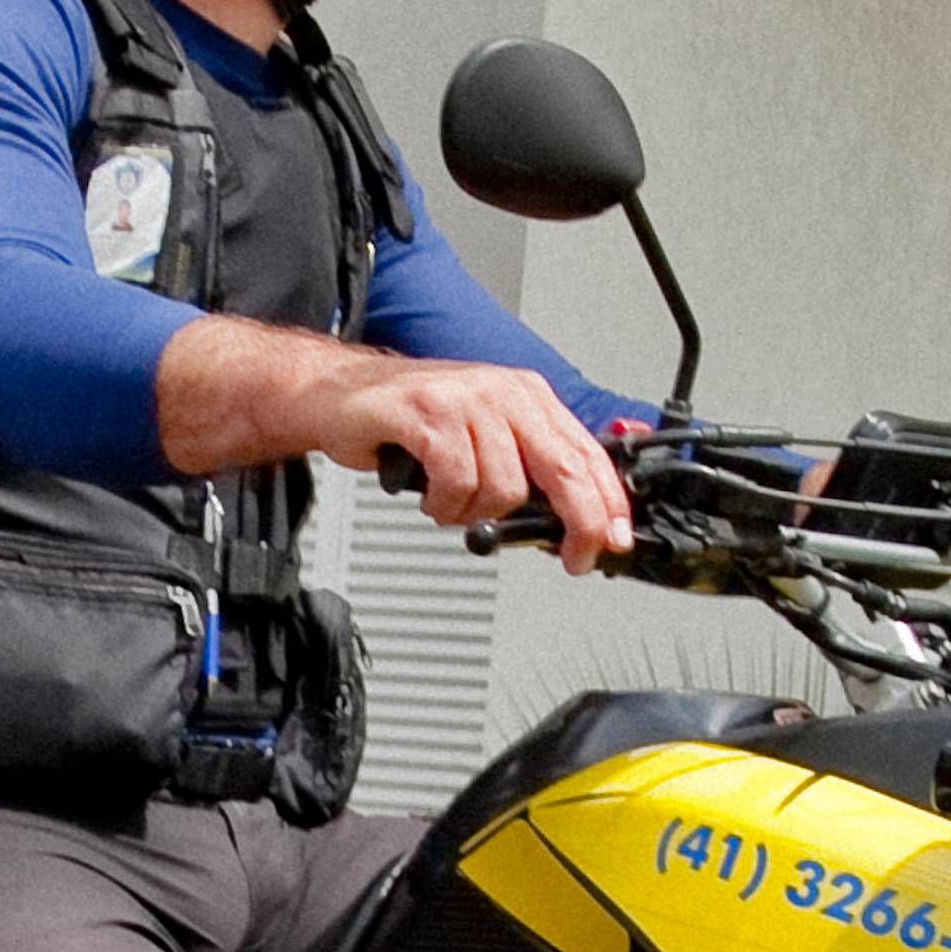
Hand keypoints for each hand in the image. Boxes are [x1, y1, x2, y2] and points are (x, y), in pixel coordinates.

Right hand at [156, 318, 635, 568]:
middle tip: (574, 557)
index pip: (586, 454)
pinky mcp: (427, 415)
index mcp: (527, 397)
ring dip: (477, 514)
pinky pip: (457, 481)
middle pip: (564, 470)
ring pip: (504, 488)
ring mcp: (465, 401)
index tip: (613, 542)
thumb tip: (569, 519)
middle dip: (578, 523)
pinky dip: (444, 504)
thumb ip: (526, 468)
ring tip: (453, 502)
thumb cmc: (410, 420)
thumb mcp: (482, 437)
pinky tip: (431, 494)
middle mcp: (503, 394)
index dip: (607, 504)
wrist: (337, 393)